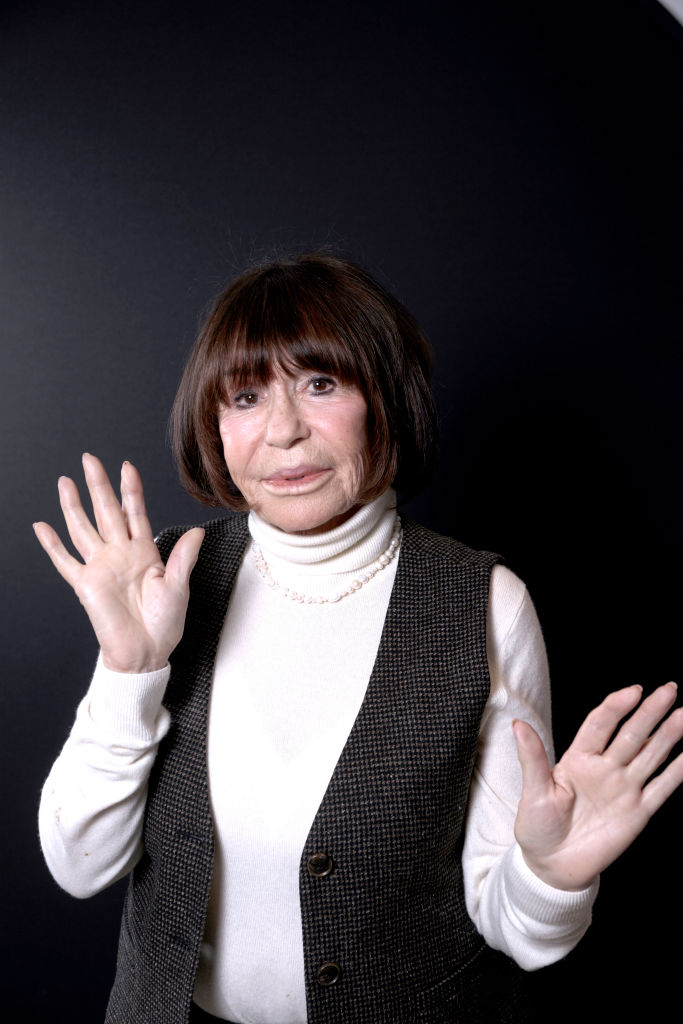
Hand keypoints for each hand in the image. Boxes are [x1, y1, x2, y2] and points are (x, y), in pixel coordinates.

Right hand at [33, 453, 203, 672]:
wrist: (146, 652)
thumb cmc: (164, 623)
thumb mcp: (179, 587)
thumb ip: (184, 557)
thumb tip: (197, 531)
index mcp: (145, 552)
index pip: (135, 512)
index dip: (131, 490)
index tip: (126, 466)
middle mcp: (120, 554)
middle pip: (106, 511)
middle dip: (98, 485)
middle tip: (89, 459)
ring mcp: (100, 567)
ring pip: (83, 528)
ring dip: (73, 506)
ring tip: (65, 482)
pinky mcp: (85, 585)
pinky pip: (65, 561)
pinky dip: (52, 545)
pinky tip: (42, 526)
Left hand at [513, 682, 682, 890]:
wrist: (552, 867)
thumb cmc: (538, 827)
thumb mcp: (533, 792)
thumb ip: (532, 758)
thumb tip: (518, 724)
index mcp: (578, 758)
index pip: (601, 724)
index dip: (617, 706)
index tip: (634, 691)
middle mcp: (605, 768)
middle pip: (632, 734)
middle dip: (651, 711)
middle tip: (670, 689)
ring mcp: (624, 788)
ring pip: (651, 755)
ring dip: (669, 734)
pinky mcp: (638, 812)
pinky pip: (662, 788)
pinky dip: (677, 771)